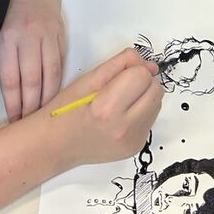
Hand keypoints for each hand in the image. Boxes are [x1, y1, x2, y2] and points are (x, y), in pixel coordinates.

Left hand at [0, 0, 65, 120]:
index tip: (14, 123)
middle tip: (31, 125)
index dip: (14, 105)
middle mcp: (28, 37)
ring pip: (51, 74)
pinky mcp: (61, 32)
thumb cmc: (4, 9)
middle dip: (32, 107)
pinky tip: (57, 95)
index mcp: (6, 39)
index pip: (11, 80)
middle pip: (32, 81)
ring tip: (45, 116)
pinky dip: (59, 81)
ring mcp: (48, 34)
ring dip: (49, 98)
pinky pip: (61, 62)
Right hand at [50, 49, 163, 166]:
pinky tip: (121, 115)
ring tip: (120, 101)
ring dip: (144, 97)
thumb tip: (149, 65)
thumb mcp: (88, 79)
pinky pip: (151, 119)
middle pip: (156, 90)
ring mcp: (133, 141)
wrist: (56, 146)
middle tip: (121, 86)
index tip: (119, 74)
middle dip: (142, 82)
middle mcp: (124, 128)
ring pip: (157, 104)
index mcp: (108, 108)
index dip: (132, 69)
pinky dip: (141, 112)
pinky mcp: (136, 148)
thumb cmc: (66, 110)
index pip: (142, 76)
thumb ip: (120, 65)